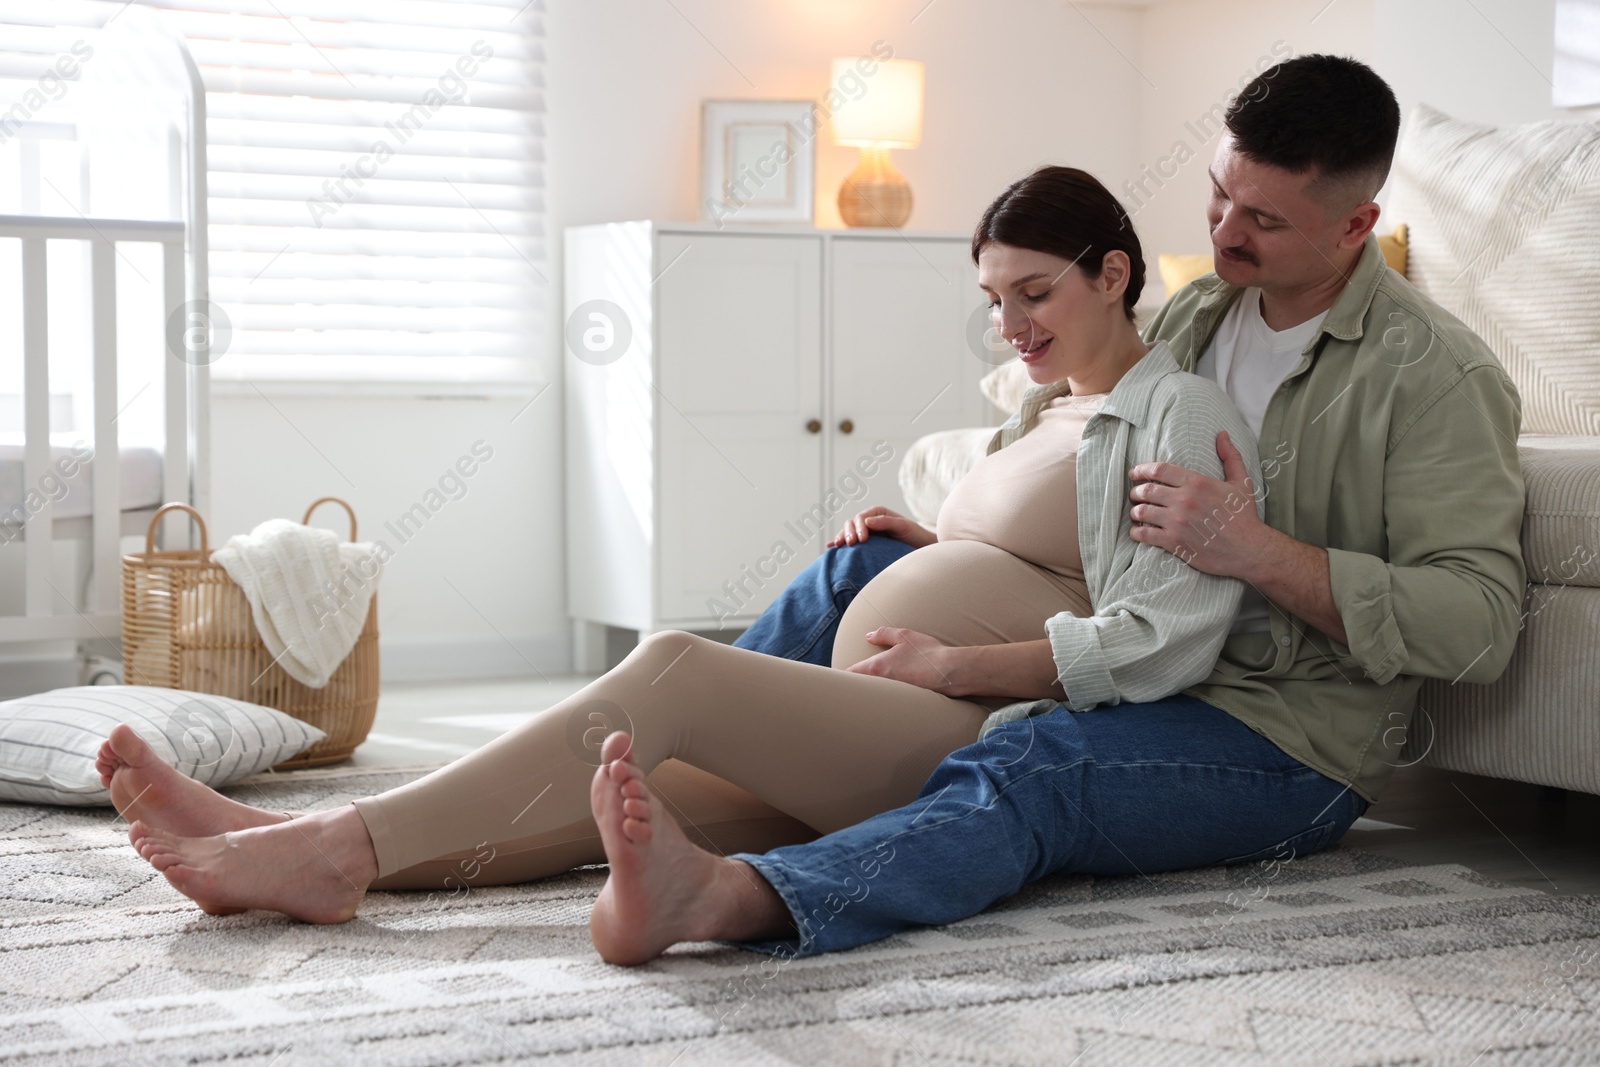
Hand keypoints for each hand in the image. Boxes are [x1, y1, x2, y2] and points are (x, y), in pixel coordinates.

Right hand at [826, 506, 936, 549]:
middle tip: (850, 544)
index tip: (862, 540)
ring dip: (842, 537)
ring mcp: (866, 532)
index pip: (862, 518)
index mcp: (878, 513)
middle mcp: (869, 521)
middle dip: (848, 532)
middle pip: (852, 523)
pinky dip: (840, 543)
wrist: (920, 548)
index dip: (859, 527)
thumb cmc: (914, 535)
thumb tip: (866, 521)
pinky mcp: (865, 543)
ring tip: (838, 546)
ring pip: (848, 532)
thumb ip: (886, 522)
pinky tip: (831, 547)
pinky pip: (850, 542)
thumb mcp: (903, 526)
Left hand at [843, 626, 954, 692]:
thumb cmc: (927, 652)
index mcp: (876, 667)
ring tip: (870, 689)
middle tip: (851, 683)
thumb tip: (869, 636)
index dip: (843, 675)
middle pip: (859, 689)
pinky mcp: (904, 703)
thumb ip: (884, 634)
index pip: (851, 674)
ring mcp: (892, 695)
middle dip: (855, 686)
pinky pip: (888, 701)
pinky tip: (890, 695)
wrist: (950, 672)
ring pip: (873, 696)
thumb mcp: (905, 636)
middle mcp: (881, 684)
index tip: (839, 676)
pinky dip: (885, 698)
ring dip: (870, 692)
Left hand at [1127, 431, 1266, 578]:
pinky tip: (1137, 532)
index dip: (1141, 470)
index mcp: (1197, 483)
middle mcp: (1184, 500)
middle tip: (1135, 495)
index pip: (1159, 470)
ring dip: (1134, 511)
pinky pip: (1144, 534)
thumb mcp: (1241, 482)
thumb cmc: (1244, 516)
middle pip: (1146, 490)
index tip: (1134, 473)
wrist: (1248, 550)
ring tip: (1136, 513)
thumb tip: (1222, 434)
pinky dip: (1135, 532)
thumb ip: (1230, 456)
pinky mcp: (1174, 543)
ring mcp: (1177, 522)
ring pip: (1141, 511)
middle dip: (1136, 491)